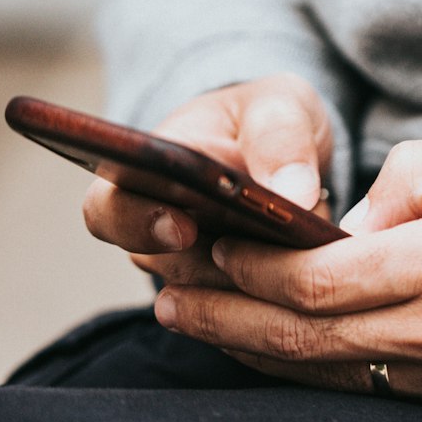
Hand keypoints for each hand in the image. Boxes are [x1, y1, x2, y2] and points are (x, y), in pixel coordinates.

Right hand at [82, 74, 333, 290]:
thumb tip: (293, 194)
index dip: (136, 224)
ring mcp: (195, 267)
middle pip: (162, 267)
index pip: (109, 210)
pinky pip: (249, 314)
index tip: (182, 227)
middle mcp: (160, 229)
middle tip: (259, 252)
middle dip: (213, 263)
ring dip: (254, 283)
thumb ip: (281, 138)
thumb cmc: (270, 120)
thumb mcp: (281, 107)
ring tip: (299, 254)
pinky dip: (278, 299)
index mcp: (148, 173)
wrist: (294, 150)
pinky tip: (312, 278)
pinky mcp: (236, 296)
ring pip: (209, 301)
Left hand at [153, 137, 421, 421]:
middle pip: (307, 339)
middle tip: (168, 301)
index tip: (204, 245)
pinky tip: (288, 356)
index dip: (249, 266)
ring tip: (203, 328)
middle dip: (226, 318)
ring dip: (260, 352)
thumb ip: (417, 181)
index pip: (319, 276)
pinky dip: (322, 375)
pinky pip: (382, 399)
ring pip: (335, 377)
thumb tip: (348, 224)